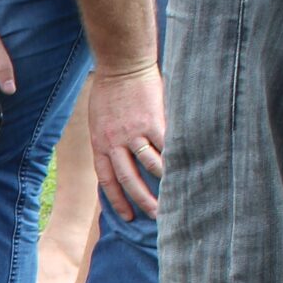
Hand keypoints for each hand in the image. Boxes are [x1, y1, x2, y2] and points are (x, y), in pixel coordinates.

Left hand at [86, 62, 165, 220]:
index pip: (107, 179)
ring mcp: (134, 133)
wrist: (121, 65)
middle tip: (155, 216)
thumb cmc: (109, 90)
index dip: (115, 200)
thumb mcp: (99, 120)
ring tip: (173, 196)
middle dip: (140, 200)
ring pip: (148, 166)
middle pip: (127, 179)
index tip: (126, 216)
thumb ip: (108, 140)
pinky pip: (165, 146)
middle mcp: (115, 142)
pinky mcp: (152, 121)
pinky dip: (173, 159)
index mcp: (100, 143)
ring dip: (161, 183)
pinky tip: (183, 170)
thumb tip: (120, 158)